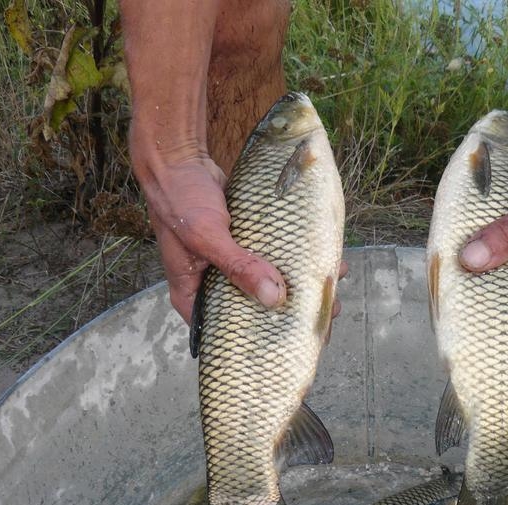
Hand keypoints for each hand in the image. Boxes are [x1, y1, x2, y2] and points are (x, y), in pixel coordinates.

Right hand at [136, 153, 348, 325]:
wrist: (179, 159)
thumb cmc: (179, 199)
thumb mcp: (206, 236)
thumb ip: (238, 266)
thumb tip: (274, 297)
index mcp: (193, 294)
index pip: (225, 330)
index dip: (258, 339)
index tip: (293, 342)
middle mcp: (212, 283)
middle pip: (252, 307)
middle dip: (287, 311)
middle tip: (320, 316)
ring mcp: (229, 263)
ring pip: (265, 281)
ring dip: (296, 284)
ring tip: (329, 288)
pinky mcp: (245, 242)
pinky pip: (271, 256)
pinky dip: (292, 258)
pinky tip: (319, 260)